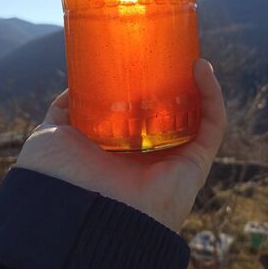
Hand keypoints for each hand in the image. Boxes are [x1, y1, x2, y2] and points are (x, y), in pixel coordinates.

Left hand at [16, 59, 226, 232]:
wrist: (75, 213)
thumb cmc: (60, 177)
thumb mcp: (54, 132)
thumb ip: (65, 108)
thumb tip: (77, 84)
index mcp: (120, 146)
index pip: (142, 111)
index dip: (149, 85)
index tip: (148, 58)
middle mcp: (149, 153)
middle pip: (173, 111)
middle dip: (178, 83)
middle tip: (172, 55)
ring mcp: (173, 159)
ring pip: (198, 115)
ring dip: (200, 85)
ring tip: (191, 55)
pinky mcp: (194, 164)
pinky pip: (213, 126)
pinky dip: (213, 96)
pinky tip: (202, 68)